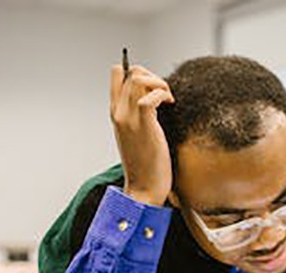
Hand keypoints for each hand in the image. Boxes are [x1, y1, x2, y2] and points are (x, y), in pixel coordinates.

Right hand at [109, 64, 174, 205]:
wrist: (144, 188)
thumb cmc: (145, 164)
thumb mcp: (136, 134)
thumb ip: (138, 116)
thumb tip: (152, 99)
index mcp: (115, 113)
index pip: (116, 74)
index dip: (137, 72)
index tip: (152, 87)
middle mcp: (119, 113)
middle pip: (132, 72)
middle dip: (153, 76)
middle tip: (164, 94)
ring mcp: (130, 119)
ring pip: (139, 79)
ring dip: (159, 82)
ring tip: (168, 98)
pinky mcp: (145, 127)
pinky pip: (151, 97)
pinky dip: (163, 94)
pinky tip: (170, 104)